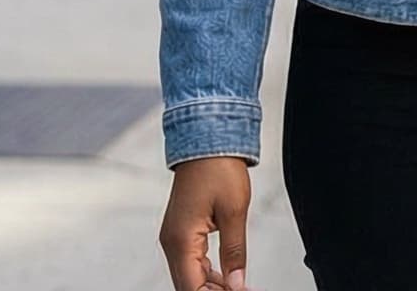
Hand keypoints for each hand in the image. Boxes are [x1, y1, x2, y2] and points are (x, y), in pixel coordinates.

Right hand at [159, 156, 250, 290]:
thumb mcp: (234, 212)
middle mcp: (172, 243)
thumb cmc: (219, 169)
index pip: (192, 288)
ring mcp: (174, 238)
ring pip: (190, 276)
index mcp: (181, 240)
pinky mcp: (181, 232)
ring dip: (212, 286)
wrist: (207, 141)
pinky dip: (207, 273)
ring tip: (239, 286)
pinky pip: (191, 262)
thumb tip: (237, 284)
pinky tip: (226, 277)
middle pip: (188, 285)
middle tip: (244, 290)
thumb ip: (235, 252)